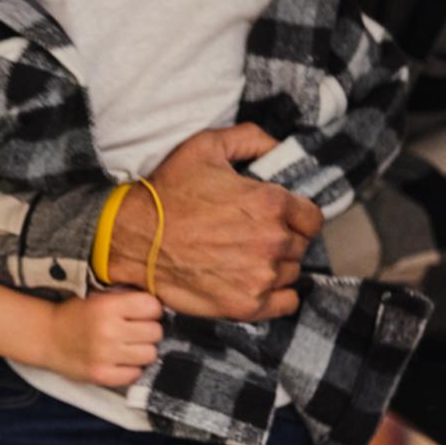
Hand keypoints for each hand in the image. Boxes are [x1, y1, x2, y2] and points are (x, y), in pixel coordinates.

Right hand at [45, 290, 162, 387]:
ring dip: (142, 350)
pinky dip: (131, 369)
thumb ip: (125, 299)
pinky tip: (120, 361)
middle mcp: (108, 331)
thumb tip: (159, 305)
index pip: (152, 307)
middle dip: (148, 330)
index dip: (150, 310)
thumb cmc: (75, 314)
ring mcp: (105, 356)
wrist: (46, 336)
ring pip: (149, 354)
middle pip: (155, 332)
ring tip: (128, 347)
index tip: (143, 313)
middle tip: (134, 331)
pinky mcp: (101, 375)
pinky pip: (135, 374)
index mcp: (107, 306)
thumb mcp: (98, 297)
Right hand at [109, 130, 321, 319]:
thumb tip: (279, 146)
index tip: (279, 218)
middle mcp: (273, 241)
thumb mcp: (206, 147)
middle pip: (300, 245)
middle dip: (284, 239)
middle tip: (256, 237)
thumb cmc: (167, 193)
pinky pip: (286, 303)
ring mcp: (261, 277)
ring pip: (292, 273)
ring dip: (278, 266)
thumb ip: (251, 138)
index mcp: (271, 203)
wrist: (133, 239)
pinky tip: (258, 284)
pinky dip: (278, 295)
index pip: (312, 217)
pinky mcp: (246, 305)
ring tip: (250, 259)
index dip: (297, 216)